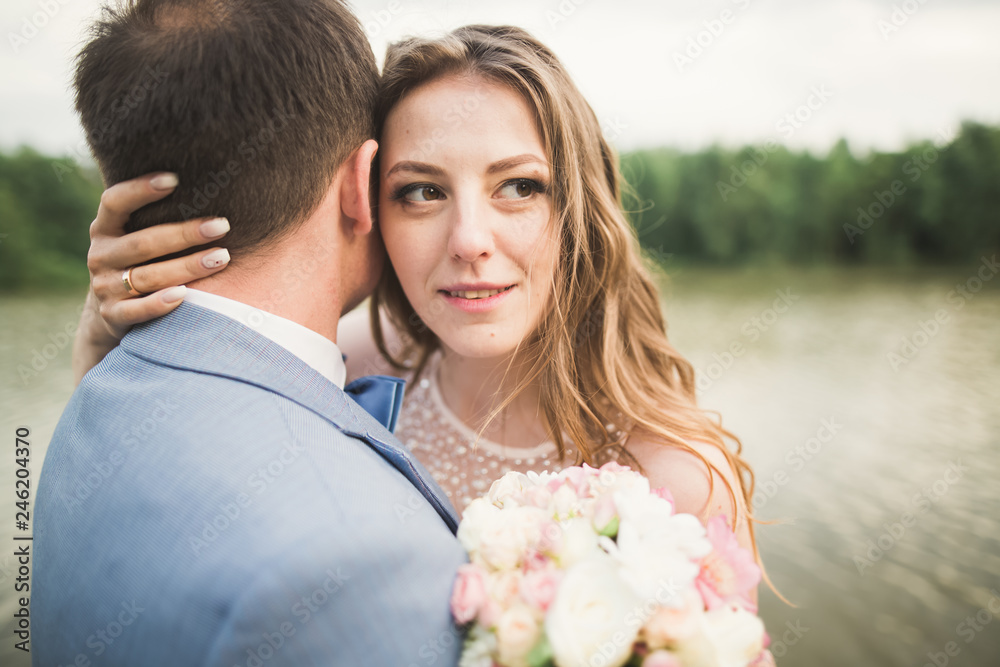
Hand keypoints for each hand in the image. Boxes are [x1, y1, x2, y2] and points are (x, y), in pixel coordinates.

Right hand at [74, 172, 231, 382]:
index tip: (174, 179)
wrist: (112, 311)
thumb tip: (210, 185)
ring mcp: (105, 286)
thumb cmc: (140, 261)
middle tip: (222, 225)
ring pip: (148, 276)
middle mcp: (101, 255)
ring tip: (222, 257)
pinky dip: (159, 303)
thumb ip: (157, 216)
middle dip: (185, 234)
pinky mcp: (113, 315)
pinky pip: (137, 310)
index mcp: (105, 228)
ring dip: (187, 267)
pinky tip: (184, 294)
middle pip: (144, 243)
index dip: (140, 190)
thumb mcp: (137, 235)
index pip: (115, 202)